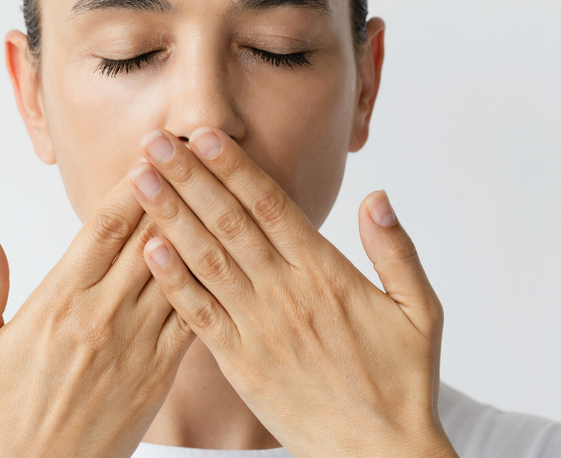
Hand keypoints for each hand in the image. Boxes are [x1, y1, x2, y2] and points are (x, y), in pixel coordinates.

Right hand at [0, 171, 195, 457]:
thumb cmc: (0, 417)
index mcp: (58, 304)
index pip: (103, 229)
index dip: (131, 185)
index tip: (149, 152)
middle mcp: (103, 318)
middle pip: (148, 238)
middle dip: (172, 191)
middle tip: (194, 150)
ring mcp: (138, 346)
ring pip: (177, 271)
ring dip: (197, 227)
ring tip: (218, 187)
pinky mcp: (160, 374)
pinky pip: (191, 317)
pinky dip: (207, 281)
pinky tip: (224, 254)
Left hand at [127, 128, 456, 457]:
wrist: (378, 454)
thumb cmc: (403, 383)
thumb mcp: (421, 312)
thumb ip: (397, 252)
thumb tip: (377, 196)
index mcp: (326, 274)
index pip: (270, 207)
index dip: (233, 167)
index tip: (203, 135)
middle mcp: (285, 294)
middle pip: (228, 223)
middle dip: (188, 177)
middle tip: (154, 140)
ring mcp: (257, 328)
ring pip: (206, 260)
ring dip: (169, 216)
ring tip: (139, 180)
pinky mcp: (237, 362)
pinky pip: (198, 315)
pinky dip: (172, 280)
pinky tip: (147, 249)